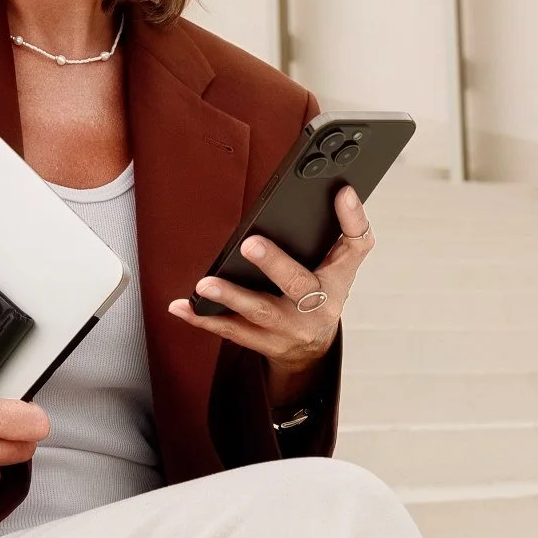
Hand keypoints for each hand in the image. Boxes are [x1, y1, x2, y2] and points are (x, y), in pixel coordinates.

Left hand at [166, 185, 375, 375]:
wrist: (313, 347)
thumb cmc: (324, 293)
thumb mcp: (342, 264)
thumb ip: (347, 228)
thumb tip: (343, 191)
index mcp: (338, 279)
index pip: (355, 246)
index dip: (351, 219)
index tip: (342, 193)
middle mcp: (317, 306)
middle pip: (298, 284)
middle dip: (274, 264)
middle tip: (250, 245)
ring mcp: (288, 328)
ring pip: (259, 313)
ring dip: (231, 297)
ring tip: (204, 285)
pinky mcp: (263, 342)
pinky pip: (231, 330)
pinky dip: (204, 318)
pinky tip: (181, 306)